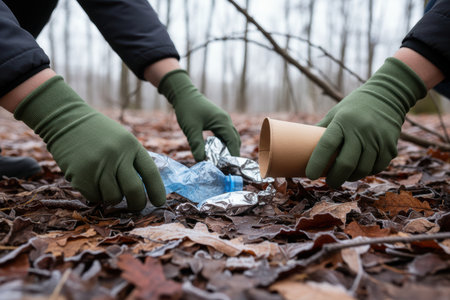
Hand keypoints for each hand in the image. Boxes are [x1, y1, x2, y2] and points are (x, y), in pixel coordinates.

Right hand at [14, 76, 165, 210]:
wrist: (66, 121)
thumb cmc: (99, 133)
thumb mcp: (123, 139)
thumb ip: (133, 159)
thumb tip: (146, 188)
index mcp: (131, 145)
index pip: (150, 173)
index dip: (157, 191)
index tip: (159, 203)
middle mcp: (117, 156)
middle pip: (134, 190)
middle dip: (138, 203)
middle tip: (137, 206)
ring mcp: (98, 166)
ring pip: (114, 197)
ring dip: (113, 198)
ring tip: (107, 185)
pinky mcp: (81, 175)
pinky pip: (95, 197)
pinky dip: (96, 195)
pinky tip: (92, 181)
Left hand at [158, 70, 240, 160]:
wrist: (183, 94)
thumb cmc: (187, 109)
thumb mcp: (191, 129)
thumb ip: (196, 145)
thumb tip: (201, 161)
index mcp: (223, 122)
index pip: (233, 142)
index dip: (233, 155)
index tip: (231, 168)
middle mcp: (226, 120)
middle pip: (235, 140)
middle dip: (232, 153)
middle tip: (227, 167)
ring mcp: (222, 120)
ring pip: (230, 137)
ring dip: (228, 148)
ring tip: (221, 161)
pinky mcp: (217, 120)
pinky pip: (224, 134)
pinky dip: (223, 143)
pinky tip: (215, 151)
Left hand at [306, 58, 426, 187]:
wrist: (387, 95)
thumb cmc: (354, 107)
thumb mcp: (335, 113)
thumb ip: (322, 130)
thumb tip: (300, 146)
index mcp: (342, 121)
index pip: (327, 145)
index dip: (317, 163)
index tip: (310, 175)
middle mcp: (360, 130)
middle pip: (346, 163)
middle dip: (335, 178)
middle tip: (330, 182)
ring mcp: (377, 138)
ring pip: (363, 169)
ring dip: (352, 177)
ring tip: (344, 177)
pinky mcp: (390, 145)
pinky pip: (377, 166)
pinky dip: (368, 172)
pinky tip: (361, 170)